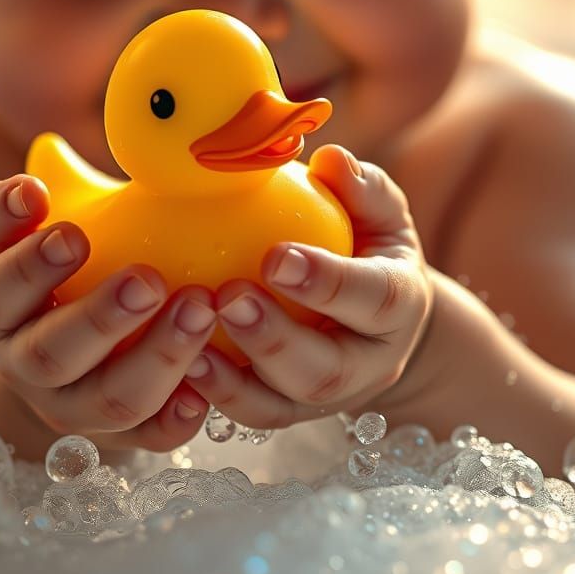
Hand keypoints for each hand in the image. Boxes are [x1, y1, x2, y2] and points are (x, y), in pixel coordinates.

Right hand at [0, 174, 218, 451]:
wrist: (84, 361)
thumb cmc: (81, 271)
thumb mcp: (65, 227)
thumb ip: (65, 192)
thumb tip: (57, 142)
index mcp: (6, 302)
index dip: (7, 237)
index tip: (37, 194)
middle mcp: (26, 358)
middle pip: (50, 348)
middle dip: (98, 315)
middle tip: (148, 279)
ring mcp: (71, 405)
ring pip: (106, 398)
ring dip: (156, 356)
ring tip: (200, 310)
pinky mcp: (118, 440)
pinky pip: (148, 438)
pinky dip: (174, 417)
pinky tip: (205, 389)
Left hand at [185, 145, 432, 428]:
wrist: (377, 320)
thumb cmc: (369, 244)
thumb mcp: (379, 212)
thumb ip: (362, 188)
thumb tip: (331, 159)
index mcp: (399, 306)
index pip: (373, 299)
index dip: (327, 282)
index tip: (275, 257)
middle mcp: (368, 363)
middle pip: (325, 371)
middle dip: (274, 340)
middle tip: (228, 298)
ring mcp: (326, 398)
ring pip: (282, 406)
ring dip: (233, 380)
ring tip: (188, 345)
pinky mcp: (287, 412)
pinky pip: (248, 414)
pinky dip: (212, 395)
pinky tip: (175, 365)